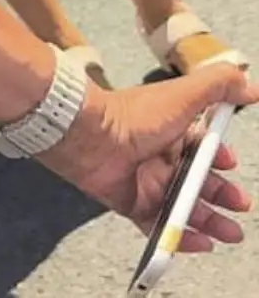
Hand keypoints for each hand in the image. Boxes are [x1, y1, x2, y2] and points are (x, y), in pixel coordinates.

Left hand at [42, 65, 258, 251]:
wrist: (88, 135)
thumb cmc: (134, 115)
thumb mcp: (183, 95)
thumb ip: (218, 86)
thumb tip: (251, 86)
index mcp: (170, 133)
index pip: (201, 149)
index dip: (219, 159)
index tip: (230, 164)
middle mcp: (159, 158)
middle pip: (197, 183)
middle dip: (223, 196)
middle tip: (240, 205)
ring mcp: (145, 182)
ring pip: (183, 207)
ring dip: (210, 221)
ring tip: (230, 233)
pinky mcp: (130, 202)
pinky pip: (158, 225)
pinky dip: (180, 237)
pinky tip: (202, 243)